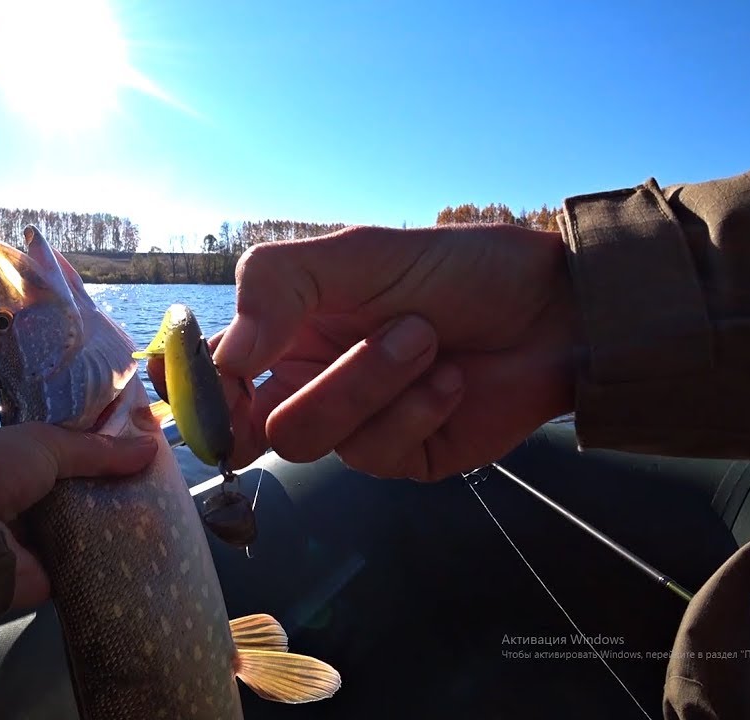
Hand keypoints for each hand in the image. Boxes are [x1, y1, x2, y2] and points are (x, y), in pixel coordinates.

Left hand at [0, 426, 155, 608]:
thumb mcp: (47, 444)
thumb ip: (98, 449)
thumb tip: (151, 446)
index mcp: (22, 464)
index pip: (71, 458)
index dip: (106, 455)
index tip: (145, 453)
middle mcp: (28, 500)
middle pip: (83, 497)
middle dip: (117, 493)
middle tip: (161, 489)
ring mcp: (35, 540)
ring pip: (87, 533)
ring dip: (116, 528)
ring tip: (163, 520)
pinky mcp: (43, 577)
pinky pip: (83, 569)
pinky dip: (108, 565)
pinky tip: (146, 556)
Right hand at [210, 224, 577, 481]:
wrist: (553, 309)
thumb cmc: (455, 269)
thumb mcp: (358, 254)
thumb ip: (277, 286)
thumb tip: (226, 355)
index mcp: (286, 335)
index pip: (213, 378)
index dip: (195, 391)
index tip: (204, 380)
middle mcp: (311, 385)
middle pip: (259, 426)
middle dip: (327, 381)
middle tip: (390, 334)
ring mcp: (356, 429)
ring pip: (313, 440)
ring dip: (376, 382)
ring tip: (429, 338)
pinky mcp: (402, 458)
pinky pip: (377, 453)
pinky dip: (417, 407)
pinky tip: (453, 377)